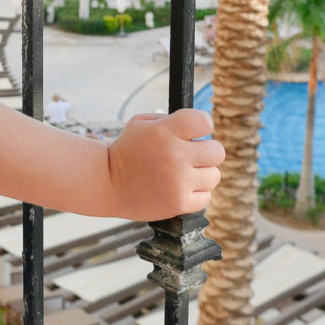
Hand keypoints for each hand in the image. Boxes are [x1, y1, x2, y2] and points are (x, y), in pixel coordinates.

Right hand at [107, 108, 223, 220]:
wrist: (107, 183)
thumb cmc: (127, 151)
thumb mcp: (141, 124)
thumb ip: (170, 120)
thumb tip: (199, 126)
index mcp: (165, 131)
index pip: (204, 121)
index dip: (202, 125)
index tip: (193, 132)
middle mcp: (175, 156)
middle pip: (217, 151)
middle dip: (206, 152)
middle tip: (191, 156)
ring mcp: (178, 182)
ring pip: (214, 176)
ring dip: (202, 174)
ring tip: (183, 174)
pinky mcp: (179, 204)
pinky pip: (206, 197)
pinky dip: (196, 194)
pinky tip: (180, 189)